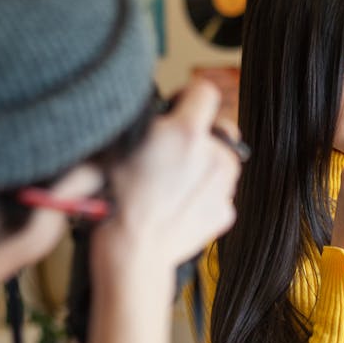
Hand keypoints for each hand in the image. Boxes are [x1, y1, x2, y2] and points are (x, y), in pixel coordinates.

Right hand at [92, 79, 241, 282]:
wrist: (133, 251)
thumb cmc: (117, 200)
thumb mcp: (119, 144)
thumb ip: (145, 118)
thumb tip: (155, 106)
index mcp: (187, 133)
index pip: (204, 91)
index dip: (188, 95)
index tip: (178, 107)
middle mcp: (215, 155)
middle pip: (220, 129)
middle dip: (202, 134)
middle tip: (174, 151)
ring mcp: (224, 186)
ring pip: (224, 161)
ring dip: (205, 164)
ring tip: (173, 182)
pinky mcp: (226, 211)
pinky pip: (219, 191)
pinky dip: (204, 194)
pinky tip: (178, 203)